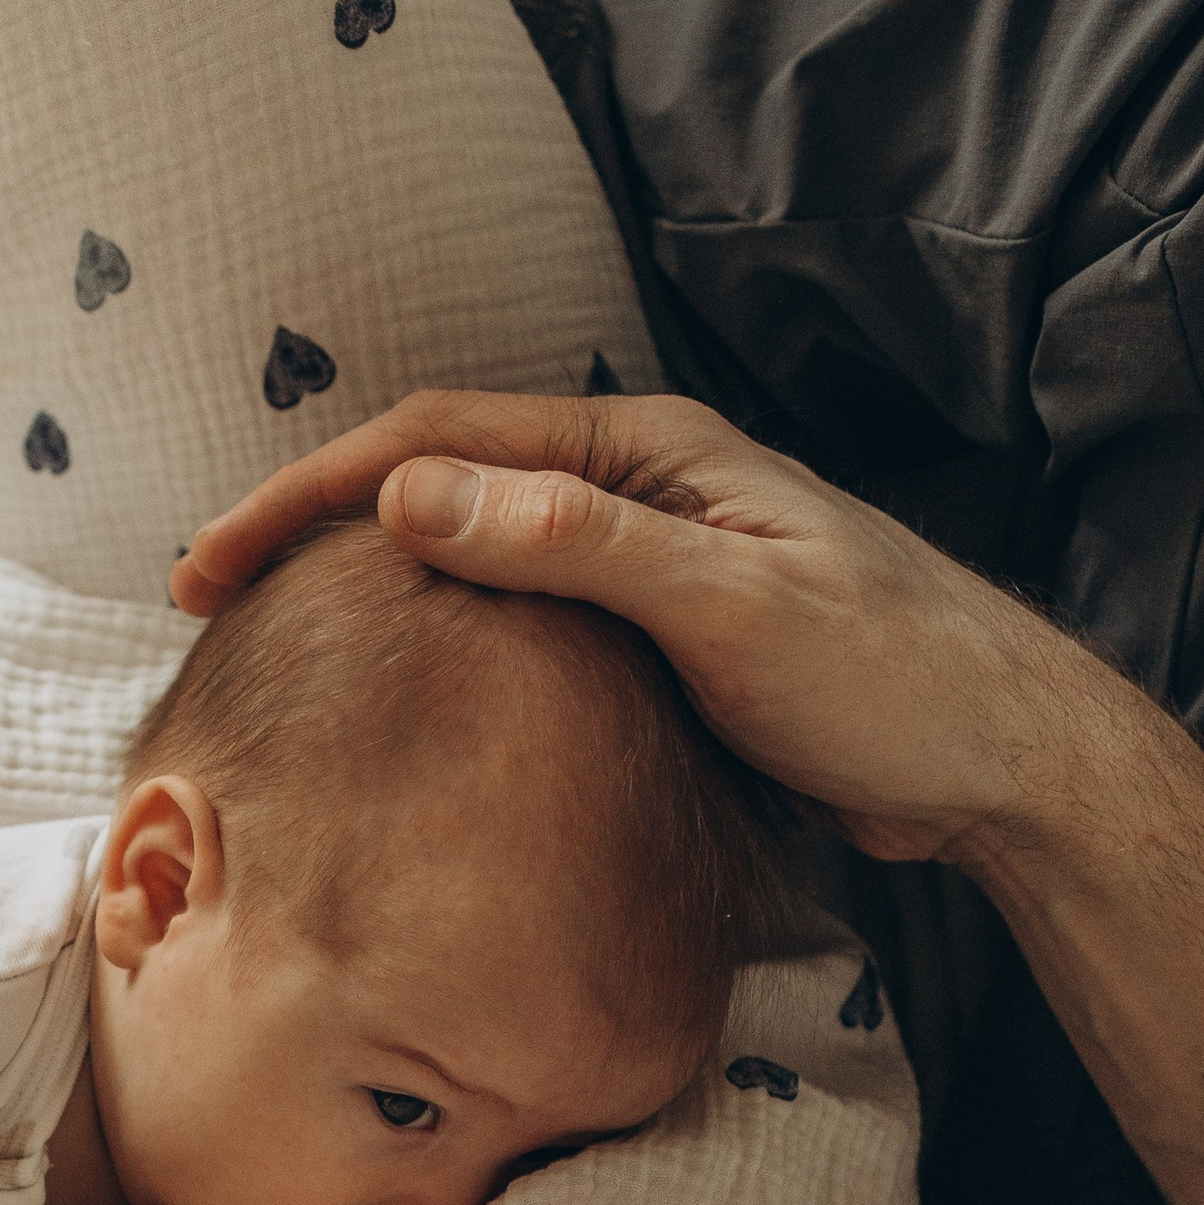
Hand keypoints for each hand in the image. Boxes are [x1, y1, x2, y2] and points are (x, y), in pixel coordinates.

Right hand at [171, 392, 1165, 873]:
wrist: (1001, 764)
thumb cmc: (891, 678)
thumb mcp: (729, 607)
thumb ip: (576, 544)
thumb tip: (412, 494)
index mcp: (645, 451)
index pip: (436, 440)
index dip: (309, 494)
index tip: (211, 560)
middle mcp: (634, 489)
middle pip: (434, 481)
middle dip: (310, 526)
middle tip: (202, 597)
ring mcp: (642, 563)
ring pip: (468, 552)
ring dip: (364, 579)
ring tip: (264, 635)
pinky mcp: (654, 638)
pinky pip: (515, 620)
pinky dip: (436, 639)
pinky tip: (392, 689)